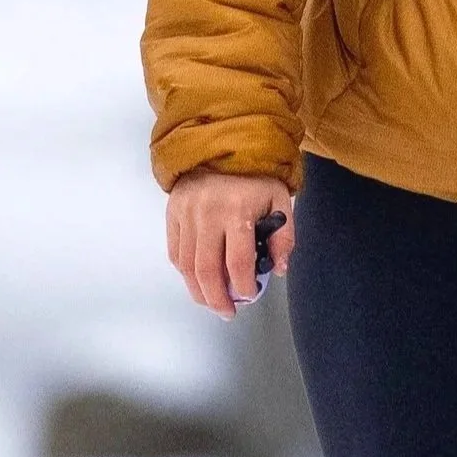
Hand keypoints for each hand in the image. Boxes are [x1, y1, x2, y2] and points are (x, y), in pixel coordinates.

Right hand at [166, 168, 294, 315]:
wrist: (223, 144)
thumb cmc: (256, 175)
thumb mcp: (280, 200)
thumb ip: (283, 237)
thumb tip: (277, 269)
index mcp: (237, 211)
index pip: (237, 262)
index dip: (243, 287)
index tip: (249, 295)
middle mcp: (207, 214)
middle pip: (206, 270)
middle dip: (217, 299)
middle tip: (228, 312)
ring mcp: (186, 214)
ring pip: (187, 266)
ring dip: (198, 291)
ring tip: (212, 302)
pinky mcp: (172, 213)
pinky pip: (176, 252)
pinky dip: (185, 272)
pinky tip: (198, 280)